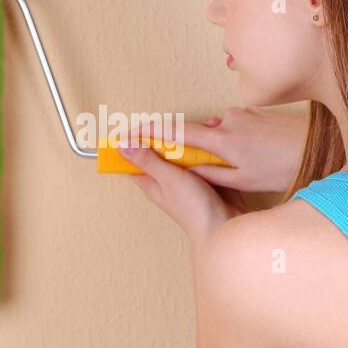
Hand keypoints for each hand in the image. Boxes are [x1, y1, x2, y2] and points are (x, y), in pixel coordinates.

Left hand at [120, 126, 247, 245]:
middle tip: (175, 124)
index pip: (136, 161)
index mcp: (153, 182)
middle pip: (162, 153)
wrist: (225, 224)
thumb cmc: (193, 208)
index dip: (134, 144)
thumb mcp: (167, 178)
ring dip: (190, 142)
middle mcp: (169, 181)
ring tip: (198, 130)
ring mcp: (189, 179)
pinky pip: (203, 159)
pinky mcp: (207, 178)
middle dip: (168, 137)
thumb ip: (147, 160)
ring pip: (184, 154)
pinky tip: (211, 141)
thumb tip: (122, 145)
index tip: (139, 127)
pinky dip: (206, 150)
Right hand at [149, 106, 307, 193]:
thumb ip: (210, 173)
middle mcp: (227, 120)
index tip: (130, 135)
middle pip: (198, 133)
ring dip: (223, 147)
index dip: (150, 134)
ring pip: (219, 131)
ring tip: (248, 164)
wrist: (317, 146)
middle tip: (217, 168)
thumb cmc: (282, 167)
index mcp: (221, 140)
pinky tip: (257, 153)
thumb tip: (188, 169)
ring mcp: (241, 113)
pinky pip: (234, 126)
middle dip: (200, 151)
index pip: (175, 134)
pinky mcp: (253, 111)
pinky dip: (237, 140)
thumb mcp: (242, 180)